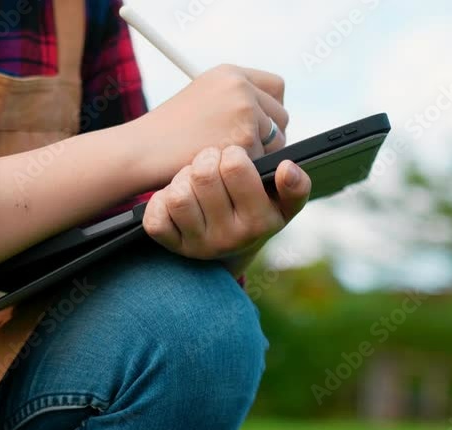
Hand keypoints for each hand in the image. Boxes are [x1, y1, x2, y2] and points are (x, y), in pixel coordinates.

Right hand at [130, 64, 288, 187]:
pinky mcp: (245, 140)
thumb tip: (269, 119)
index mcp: (230, 73)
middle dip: (268, 137)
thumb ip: (235, 101)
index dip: (270, 110)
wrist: (142, 150)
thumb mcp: (201, 99)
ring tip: (224, 160)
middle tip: (242, 152)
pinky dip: (245, 172)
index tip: (259, 126)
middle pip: (280, 117)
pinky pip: (262, 163)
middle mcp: (240, 87)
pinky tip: (221, 169)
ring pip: (276, 143)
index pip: (276, 87)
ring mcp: (244, 112)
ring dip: (258, 155)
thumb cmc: (166, 132)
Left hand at [143, 146, 310, 271]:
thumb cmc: (257, 212)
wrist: (231, 252)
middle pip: (203, 175)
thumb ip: (296, 186)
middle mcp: (231, 238)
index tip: (235, 159)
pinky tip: (174, 201)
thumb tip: (287, 168)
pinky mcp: (174, 248)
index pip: (235, 166)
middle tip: (211, 166)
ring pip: (179, 194)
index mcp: (261, 222)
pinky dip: (160, 201)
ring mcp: (200, 246)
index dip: (231, 154)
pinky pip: (156, 217)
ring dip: (182, 179)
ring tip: (194, 181)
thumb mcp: (283, 204)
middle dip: (205, 161)